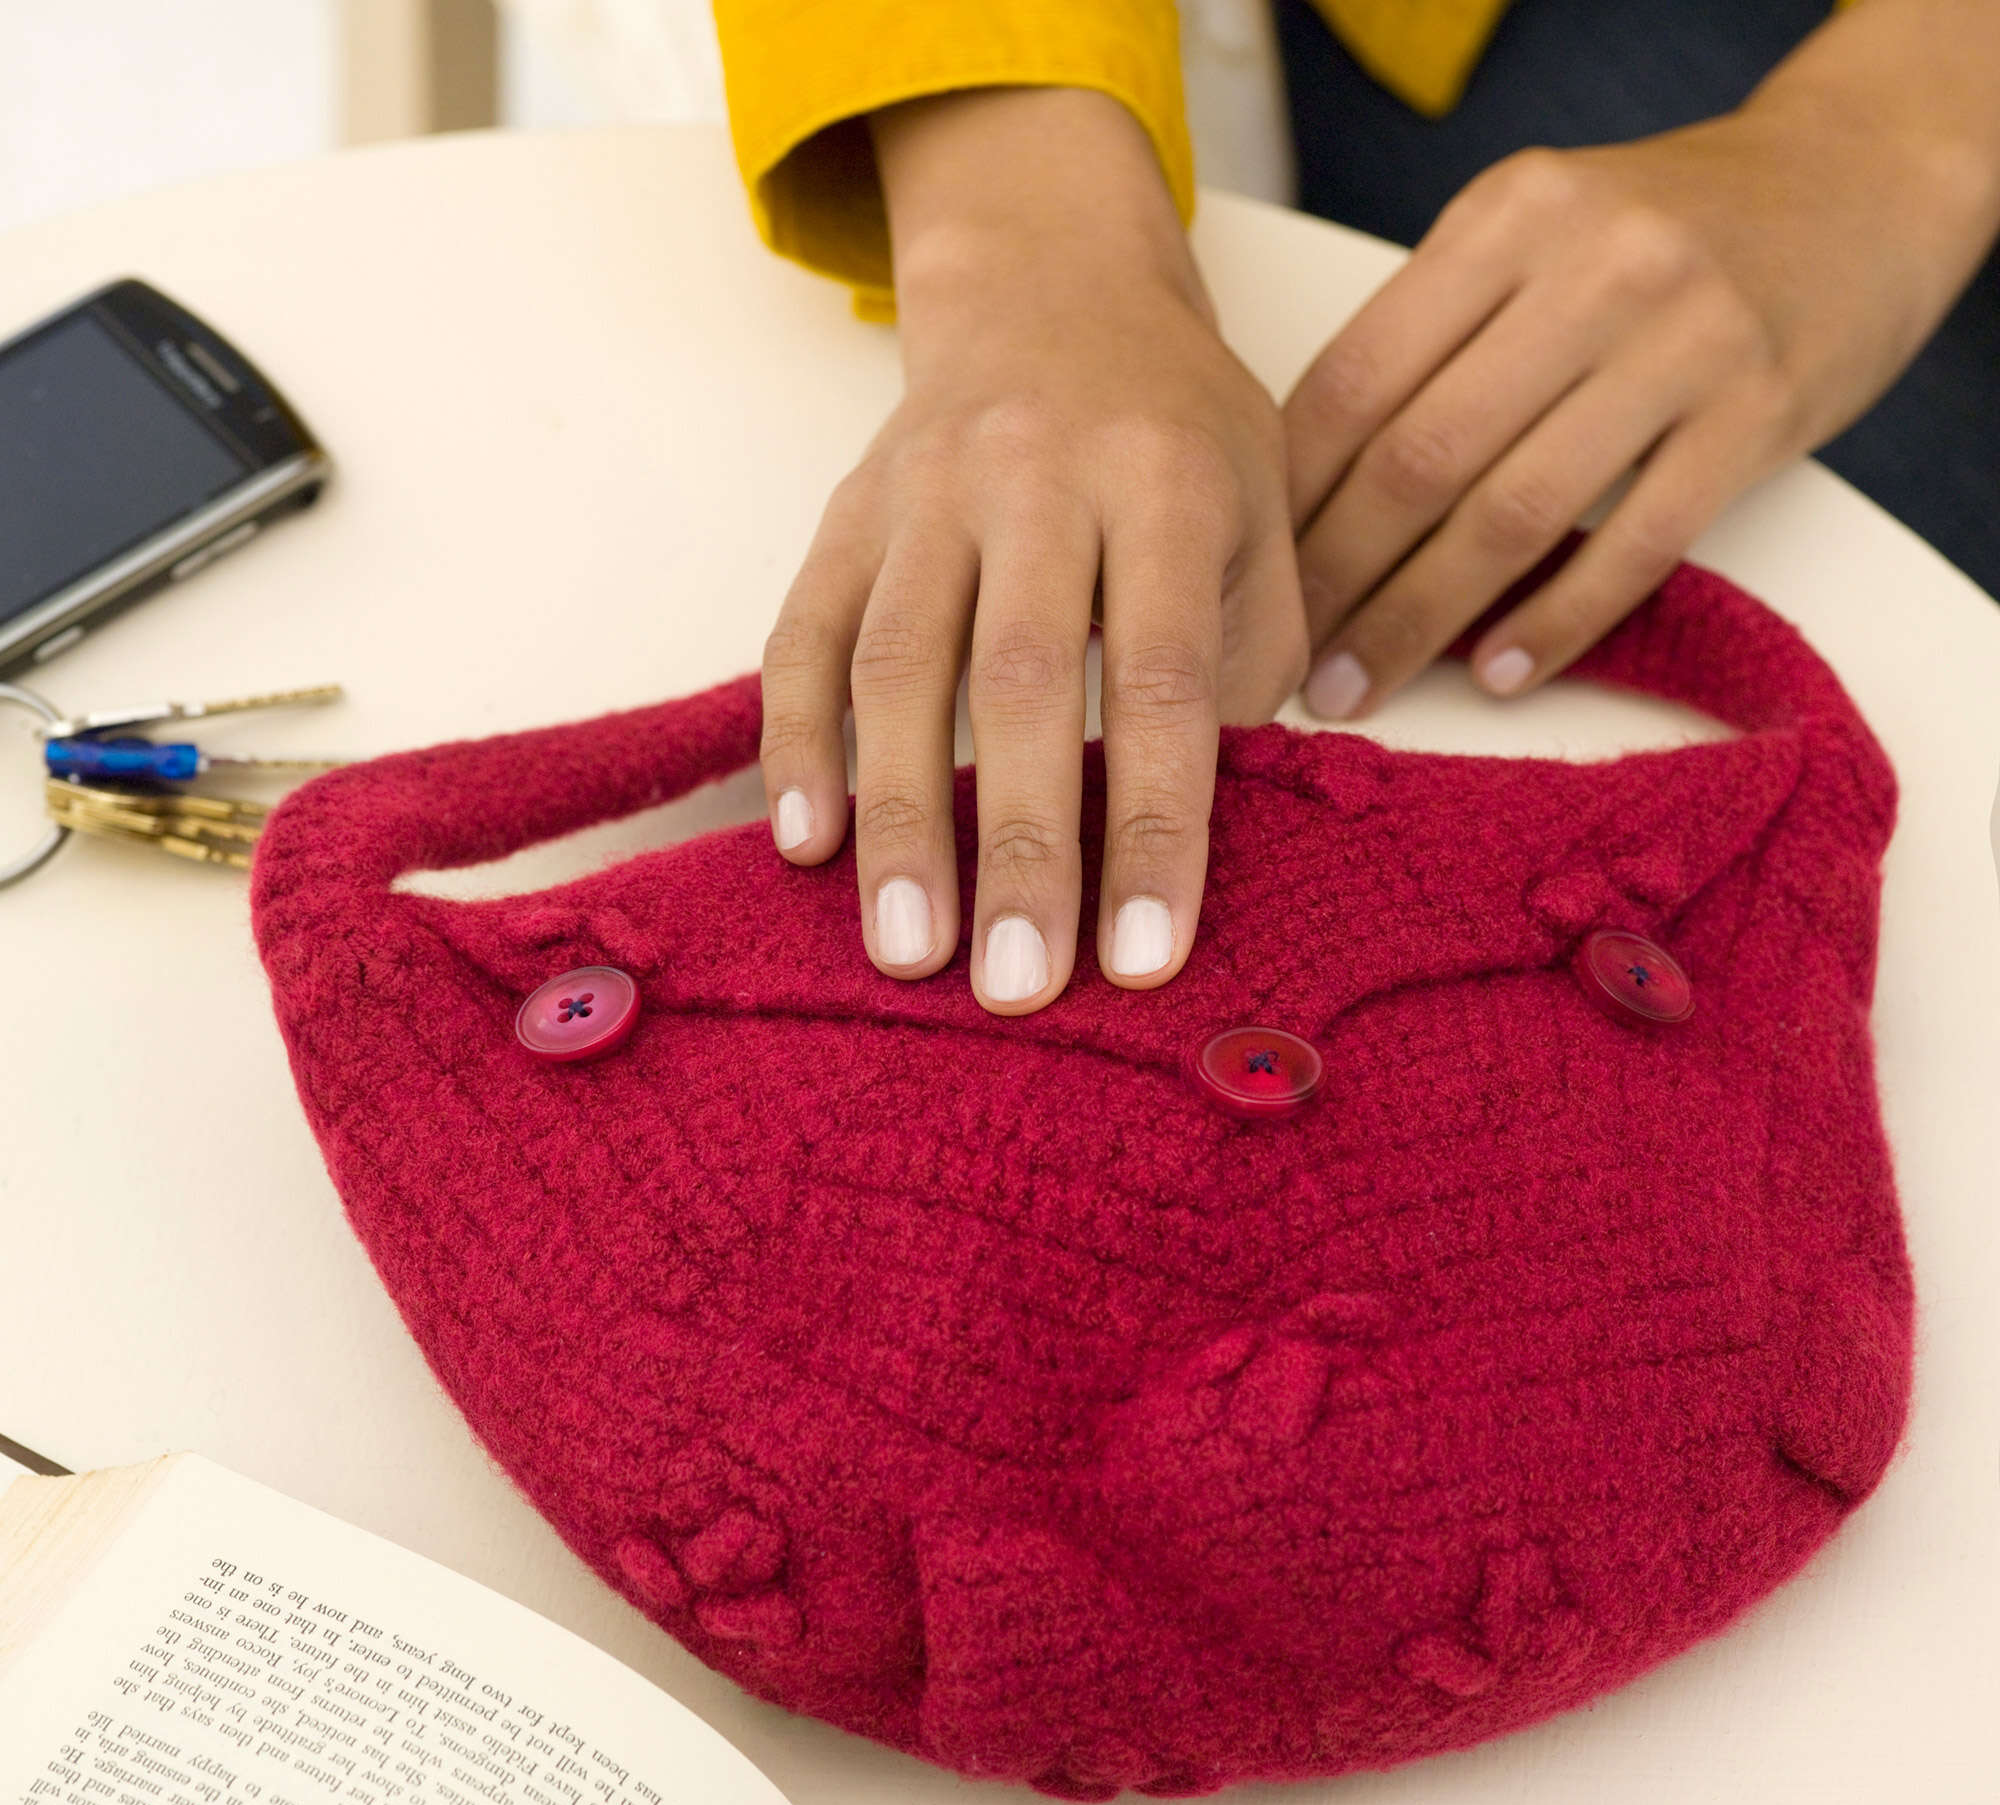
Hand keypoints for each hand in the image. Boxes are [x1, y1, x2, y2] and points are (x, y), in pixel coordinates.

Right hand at [758, 88, 1304, 1013]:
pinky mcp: (844, 514)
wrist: (1052, 292)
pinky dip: (797, 741)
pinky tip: (804, 846)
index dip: (1156, 824)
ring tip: (907, 952)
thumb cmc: (1177, 442)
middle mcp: (1039, 477)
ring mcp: (924, 492)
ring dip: (899, 818)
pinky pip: (804, 633)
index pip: (1164, 676)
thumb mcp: (1262, 525)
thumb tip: (1194, 834)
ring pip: (898, 662)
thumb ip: (1243, 666)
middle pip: (1024, 678)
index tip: (1146, 957)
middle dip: (1021, 845)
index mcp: (1168, 481)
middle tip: (1017, 986)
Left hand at [1285, 43, 1999, 719]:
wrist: (1852, 187)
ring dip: (1420, 618)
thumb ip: (1436, 332)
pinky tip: (1497, 672)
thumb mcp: (1534, 233)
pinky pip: (1633, 547)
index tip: (1251, 576)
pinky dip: (1555, 621)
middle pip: (1421, 457)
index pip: (1358, 379)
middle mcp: (1592, 266)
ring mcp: (1683, 339)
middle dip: (1337, 578)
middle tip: (1291, 662)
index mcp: (1507, 217)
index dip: (1291, 497)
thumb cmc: (1659, 233)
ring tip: (1361, 685)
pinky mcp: (1757, 414)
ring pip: (1514, 512)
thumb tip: (1304, 491)